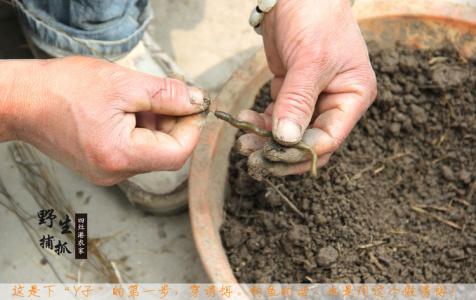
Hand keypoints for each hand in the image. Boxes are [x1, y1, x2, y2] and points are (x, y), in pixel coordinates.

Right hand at [3, 57, 206, 184]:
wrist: (22, 101)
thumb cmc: (63, 89)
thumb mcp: (124, 84)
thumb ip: (167, 95)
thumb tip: (197, 101)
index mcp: (121, 156)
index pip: (178, 153)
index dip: (192, 128)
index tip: (193, 104)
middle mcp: (115, 173)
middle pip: (166, 153)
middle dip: (173, 123)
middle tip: (165, 95)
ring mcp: (107, 173)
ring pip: (151, 151)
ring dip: (156, 124)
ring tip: (136, 99)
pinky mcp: (102, 166)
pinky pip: (134, 151)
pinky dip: (140, 130)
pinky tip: (126, 110)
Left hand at [237, 0, 376, 176]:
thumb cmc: (315, 19)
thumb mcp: (309, 59)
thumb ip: (297, 101)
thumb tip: (286, 140)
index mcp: (352, 96)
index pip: (329, 138)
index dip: (301, 153)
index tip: (274, 158)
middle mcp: (335, 102)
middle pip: (309, 142)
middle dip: (282, 153)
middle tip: (254, 159)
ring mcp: (311, 99)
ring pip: (290, 133)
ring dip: (266, 141)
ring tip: (243, 143)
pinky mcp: (291, 92)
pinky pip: (276, 117)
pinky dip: (260, 123)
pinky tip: (244, 121)